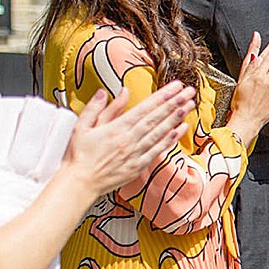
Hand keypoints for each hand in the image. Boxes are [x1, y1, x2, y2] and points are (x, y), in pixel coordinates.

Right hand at [64, 81, 196, 194]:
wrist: (79, 182)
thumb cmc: (78, 155)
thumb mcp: (82, 126)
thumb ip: (99, 107)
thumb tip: (114, 92)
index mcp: (116, 128)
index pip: (145, 108)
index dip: (162, 96)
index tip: (176, 87)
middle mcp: (129, 140)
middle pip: (156, 118)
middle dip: (175, 103)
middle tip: (190, 92)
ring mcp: (135, 153)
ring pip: (160, 132)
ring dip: (176, 118)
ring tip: (189, 106)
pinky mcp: (138, 166)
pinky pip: (157, 150)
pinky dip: (170, 140)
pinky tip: (180, 130)